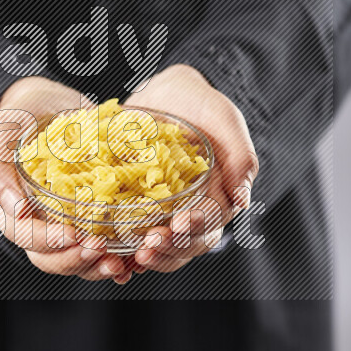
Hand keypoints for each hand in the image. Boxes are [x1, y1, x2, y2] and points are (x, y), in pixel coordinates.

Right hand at [0, 77, 134, 283]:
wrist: (50, 104)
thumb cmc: (19, 117)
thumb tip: (16, 210)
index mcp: (10, 208)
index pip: (25, 236)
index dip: (48, 242)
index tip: (72, 235)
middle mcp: (36, 222)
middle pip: (50, 258)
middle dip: (76, 260)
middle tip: (100, 249)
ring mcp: (63, 222)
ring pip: (76, 258)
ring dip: (96, 265)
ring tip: (119, 262)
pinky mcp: (88, 217)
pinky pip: (100, 244)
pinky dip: (116, 256)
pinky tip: (133, 258)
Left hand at [124, 64, 259, 272]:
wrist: (166, 94)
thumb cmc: (202, 107)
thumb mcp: (226, 121)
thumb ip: (240, 158)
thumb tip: (243, 201)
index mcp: (216, 200)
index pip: (209, 226)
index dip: (195, 230)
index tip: (179, 223)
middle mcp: (189, 213)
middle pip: (183, 246)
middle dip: (168, 249)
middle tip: (148, 245)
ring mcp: (161, 214)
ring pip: (158, 248)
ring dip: (146, 256)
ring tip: (129, 254)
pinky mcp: (133, 208)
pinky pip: (126, 237)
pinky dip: (119, 251)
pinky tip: (107, 252)